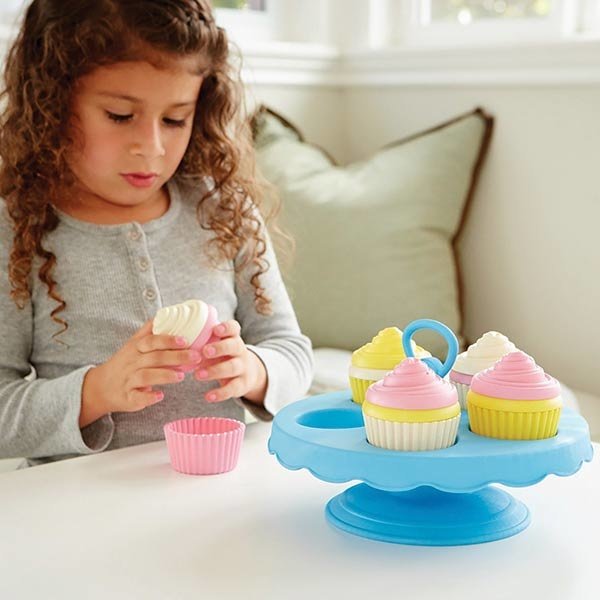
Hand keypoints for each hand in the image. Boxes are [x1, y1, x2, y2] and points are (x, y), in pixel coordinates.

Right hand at [80, 320, 202, 426]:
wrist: (100, 386)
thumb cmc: (123, 363)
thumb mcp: (132, 344)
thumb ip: (148, 331)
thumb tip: (165, 313)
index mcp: (135, 348)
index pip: (151, 341)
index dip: (168, 340)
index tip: (185, 340)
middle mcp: (132, 363)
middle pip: (154, 358)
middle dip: (176, 357)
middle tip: (195, 357)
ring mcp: (129, 380)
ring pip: (146, 376)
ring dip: (164, 375)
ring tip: (181, 376)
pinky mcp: (127, 397)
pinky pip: (137, 397)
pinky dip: (148, 397)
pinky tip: (160, 396)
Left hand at [193, 320, 267, 404]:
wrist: (248, 372)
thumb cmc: (224, 355)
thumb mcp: (219, 345)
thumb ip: (204, 341)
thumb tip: (176, 340)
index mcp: (232, 338)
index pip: (233, 328)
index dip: (226, 328)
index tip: (215, 330)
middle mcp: (240, 351)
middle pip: (233, 346)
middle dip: (219, 348)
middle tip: (204, 352)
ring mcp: (243, 367)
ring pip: (232, 367)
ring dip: (215, 371)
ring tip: (197, 375)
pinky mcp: (242, 384)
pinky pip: (233, 388)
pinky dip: (220, 393)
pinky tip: (208, 396)